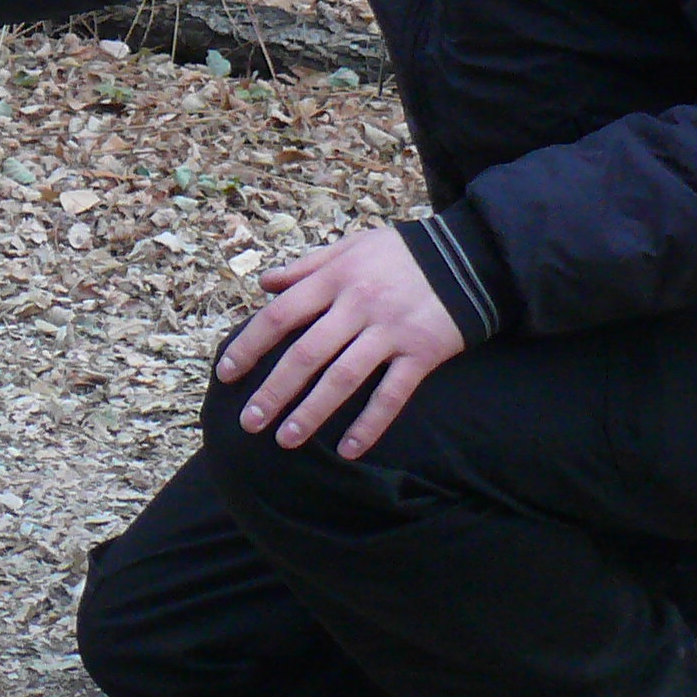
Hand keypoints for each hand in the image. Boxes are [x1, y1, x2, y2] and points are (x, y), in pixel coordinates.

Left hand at [216, 225, 464, 461]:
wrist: (470, 257)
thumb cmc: (401, 254)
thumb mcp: (351, 247)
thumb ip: (307, 266)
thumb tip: (265, 283)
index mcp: (335, 279)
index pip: (280, 316)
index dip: (250, 346)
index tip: (225, 374)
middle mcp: (358, 306)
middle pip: (306, 354)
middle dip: (273, 391)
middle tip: (248, 422)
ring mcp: (391, 331)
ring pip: (343, 378)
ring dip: (312, 412)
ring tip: (285, 439)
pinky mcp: (422, 353)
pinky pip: (392, 394)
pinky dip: (370, 424)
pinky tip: (348, 449)